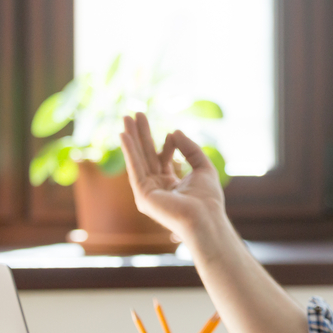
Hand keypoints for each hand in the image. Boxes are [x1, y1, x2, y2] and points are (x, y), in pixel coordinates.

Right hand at [120, 113, 225, 246]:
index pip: (163, 160)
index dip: (167, 145)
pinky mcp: (142, 195)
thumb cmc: (208, 198)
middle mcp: (157, 188)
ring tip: (126, 118)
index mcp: (171, 185)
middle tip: (134, 115)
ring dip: (132, 138)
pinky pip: (134, 169)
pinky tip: (124, 136)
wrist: (205, 217)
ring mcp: (148, 192)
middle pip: (146, 156)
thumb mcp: (203, 167)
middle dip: (141, 135)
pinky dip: (129, 152)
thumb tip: (174, 131)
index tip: (171, 134)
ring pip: (138, 159)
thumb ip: (190, 148)